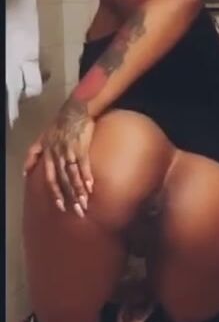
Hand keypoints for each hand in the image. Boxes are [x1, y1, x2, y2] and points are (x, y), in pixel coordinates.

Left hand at [23, 99, 94, 216]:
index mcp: (49, 155)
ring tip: (85, 203)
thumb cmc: (58, 124)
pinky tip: (91, 187)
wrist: (74, 110)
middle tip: (78, 212)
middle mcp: (58, 155)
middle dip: (71, 198)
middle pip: (63, 180)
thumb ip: (33, 155)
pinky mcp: (81, 147)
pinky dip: (87, 176)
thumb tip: (24, 172)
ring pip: (73, 175)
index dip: (56, 194)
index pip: (51, 179)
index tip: (61, 207)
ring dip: (79, 190)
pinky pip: (84, 164)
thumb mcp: (41, 138)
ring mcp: (69, 151)